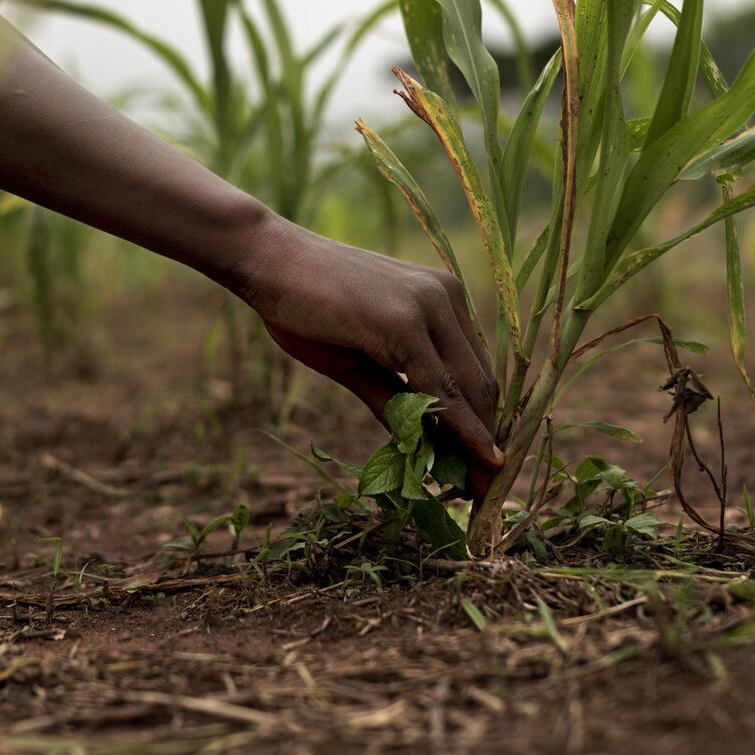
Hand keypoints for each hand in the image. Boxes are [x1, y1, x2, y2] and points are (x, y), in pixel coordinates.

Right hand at [234, 216, 501, 497]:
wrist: (267, 263)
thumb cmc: (305, 306)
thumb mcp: (358, 359)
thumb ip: (392, 397)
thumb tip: (418, 446)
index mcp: (441, 298)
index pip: (475, 370)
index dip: (483, 423)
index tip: (485, 467)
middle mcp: (446, 296)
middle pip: (482, 382)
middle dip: (487, 440)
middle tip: (487, 490)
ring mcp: (429, 305)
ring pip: (468, 389)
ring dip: (475, 443)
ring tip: (478, 489)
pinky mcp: (405, 322)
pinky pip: (437, 388)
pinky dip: (455, 430)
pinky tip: (463, 462)